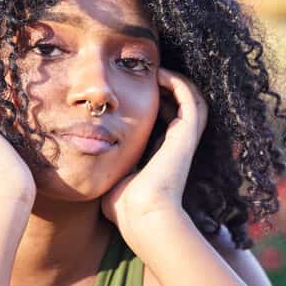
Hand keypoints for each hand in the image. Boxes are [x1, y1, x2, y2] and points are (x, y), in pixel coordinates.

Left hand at [101, 67, 207, 232]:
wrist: (141, 216)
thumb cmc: (125, 208)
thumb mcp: (115, 180)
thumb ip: (109, 170)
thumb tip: (93, 166)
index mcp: (163, 155)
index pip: (166, 121)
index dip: (155, 103)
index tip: (135, 90)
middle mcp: (177, 145)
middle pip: (182, 106)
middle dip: (167, 87)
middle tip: (148, 74)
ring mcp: (185, 139)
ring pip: (192, 98)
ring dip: (175, 81)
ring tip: (155, 69)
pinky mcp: (186, 134)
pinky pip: (190, 98)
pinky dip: (178, 82)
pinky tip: (159, 73)